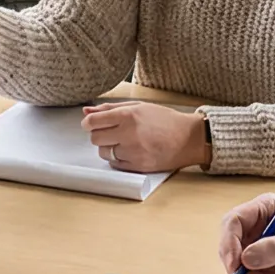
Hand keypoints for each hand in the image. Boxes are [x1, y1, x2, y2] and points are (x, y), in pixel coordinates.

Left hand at [81, 101, 208, 171]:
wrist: (188, 138)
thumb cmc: (164, 120)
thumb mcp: (138, 107)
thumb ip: (110, 108)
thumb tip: (86, 111)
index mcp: (129, 115)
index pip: (94, 122)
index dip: (88, 123)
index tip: (90, 124)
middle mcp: (129, 134)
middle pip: (95, 138)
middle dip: (99, 135)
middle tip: (111, 132)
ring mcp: (133, 152)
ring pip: (104, 152)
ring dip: (108, 147)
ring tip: (123, 141)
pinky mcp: (138, 166)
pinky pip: (115, 164)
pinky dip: (118, 158)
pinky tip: (129, 150)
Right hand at [217, 193, 274, 273]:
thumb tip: (247, 258)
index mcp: (267, 209)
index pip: (234, 221)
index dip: (229, 242)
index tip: (235, 264)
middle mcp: (260, 229)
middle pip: (230, 246)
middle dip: (237, 267)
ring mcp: (262, 251)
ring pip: (238, 269)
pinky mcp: (267, 271)